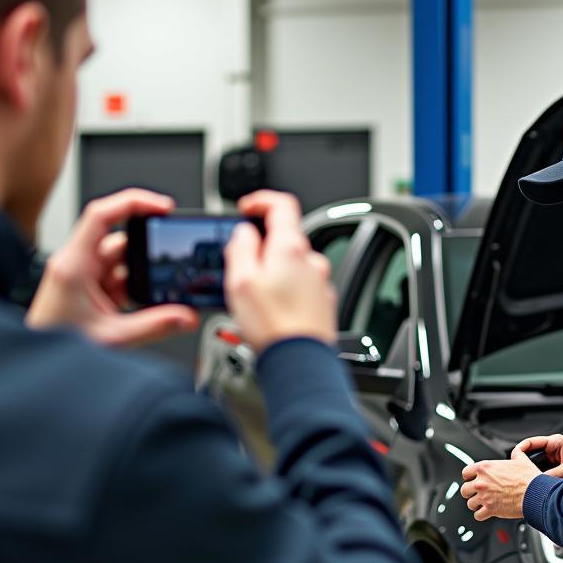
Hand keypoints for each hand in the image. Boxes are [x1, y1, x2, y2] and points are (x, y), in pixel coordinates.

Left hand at [26, 189, 198, 346]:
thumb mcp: (112, 337)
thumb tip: (184, 316)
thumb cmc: (56, 344)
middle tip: (166, 268)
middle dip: (145, 255)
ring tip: (148, 300)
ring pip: (122, 262)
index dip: (134, 202)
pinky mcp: (90, 289)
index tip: (161, 207)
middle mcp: (77, 264)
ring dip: (139, 278)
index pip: (102, 214)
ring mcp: (83, 276)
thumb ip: (154, 326)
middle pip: (120, 240)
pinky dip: (134, 289)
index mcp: (74, 264)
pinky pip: (119, 278)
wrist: (37, 366)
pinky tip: (139, 306)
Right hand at [224, 190, 336, 352]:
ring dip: (272, 271)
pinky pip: (300, 286)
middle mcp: (311, 261)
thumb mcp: (240, 282)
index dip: (261, 201)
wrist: (300, 361)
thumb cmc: (273, 326)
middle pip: (285, 237)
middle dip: (261, 246)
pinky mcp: (321, 303)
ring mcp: (319, 282)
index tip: (247, 209)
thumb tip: (244, 234)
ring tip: (254, 296)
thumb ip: (241, 249)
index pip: (281, 205)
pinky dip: (284, 290)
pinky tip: (271, 310)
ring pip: (292, 264)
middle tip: (241, 265)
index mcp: (290, 248)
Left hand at [460, 451, 540, 520]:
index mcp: (485, 468)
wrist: (535, 493)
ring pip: (470, 503)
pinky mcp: (490, 509)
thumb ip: (516, 454)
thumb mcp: (521, 460)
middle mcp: (482, 482)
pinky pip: (477, 515)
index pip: (466, 472)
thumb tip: (518, 451)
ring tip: (482, 504)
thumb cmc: (529, 478)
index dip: (469, 477)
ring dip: (475, 504)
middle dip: (470, 492)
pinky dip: (481, 515)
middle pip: (464, 489)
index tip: (472, 480)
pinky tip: (486, 513)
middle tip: (476, 494)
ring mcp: (485, 496)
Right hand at [513, 434, 562, 478]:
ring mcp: (552, 456)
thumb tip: (537, 482)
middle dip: (524, 462)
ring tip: (526, 476)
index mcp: (555, 442)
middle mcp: (552, 447)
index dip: (520, 449)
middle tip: (518, 470)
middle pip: (530, 453)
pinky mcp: (554, 464)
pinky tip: (534, 480)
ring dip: (531, 469)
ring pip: (535, 462)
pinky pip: (541, 468)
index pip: (531, 442)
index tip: (514, 457)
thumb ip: (552, 475)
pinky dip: (537, 474)